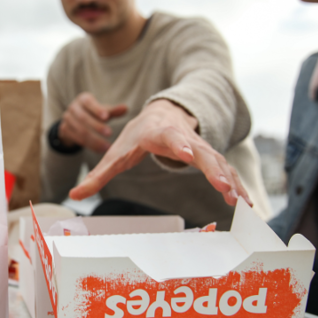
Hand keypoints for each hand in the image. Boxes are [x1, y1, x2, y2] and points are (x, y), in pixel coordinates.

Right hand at [58, 92, 127, 153]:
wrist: (73, 121)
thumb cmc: (93, 114)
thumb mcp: (102, 111)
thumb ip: (112, 111)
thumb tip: (125, 108)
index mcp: (83, 99)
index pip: (89, 102)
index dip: (97, 109)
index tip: (107, 117)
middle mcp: (73, 108)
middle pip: (83, 118)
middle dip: (96, 126)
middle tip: (110, 133)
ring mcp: (67, 119)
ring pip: (80, 130)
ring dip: (94, 140)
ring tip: (107, 147)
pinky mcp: (64, 130)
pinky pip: (76, 139)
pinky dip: (89, 145)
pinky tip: (99, 150)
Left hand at [69, 99, 251, 206]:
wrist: (161, 114)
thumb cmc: (136, 136)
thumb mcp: (115, 154)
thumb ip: (97, 176)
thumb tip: (74, 196)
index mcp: (157, 134)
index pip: (169, 138)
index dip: (178, 145)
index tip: (186, 154)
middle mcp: (183, 137)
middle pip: (200, 151)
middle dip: (212, 168)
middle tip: (222, 187)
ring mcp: (199, 145)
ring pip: (218, 161)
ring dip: (229, 180)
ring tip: (238, 202)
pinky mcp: (209, 156)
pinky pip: (225, 169)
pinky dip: (236, 183)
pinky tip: (244, 202)